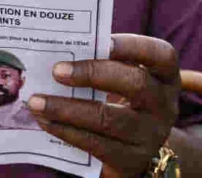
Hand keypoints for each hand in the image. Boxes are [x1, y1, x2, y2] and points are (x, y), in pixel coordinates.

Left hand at [28, 34, 180, 176]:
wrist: (135, 147)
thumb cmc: (123, 99)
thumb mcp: (124, 79)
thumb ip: (102, 62)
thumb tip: (55, 48)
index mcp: (165, 76)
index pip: (161, 55)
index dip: (133, 47)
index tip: (104, 41)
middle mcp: (164, 105)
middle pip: (136, 84)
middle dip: (94, 73)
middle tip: (57, 70)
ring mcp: (150, 135)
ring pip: (109, 119)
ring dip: (67, 109)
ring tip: (37, 101)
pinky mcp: (130, 160)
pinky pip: (95, 144)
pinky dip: (66, 130)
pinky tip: (45, 120)